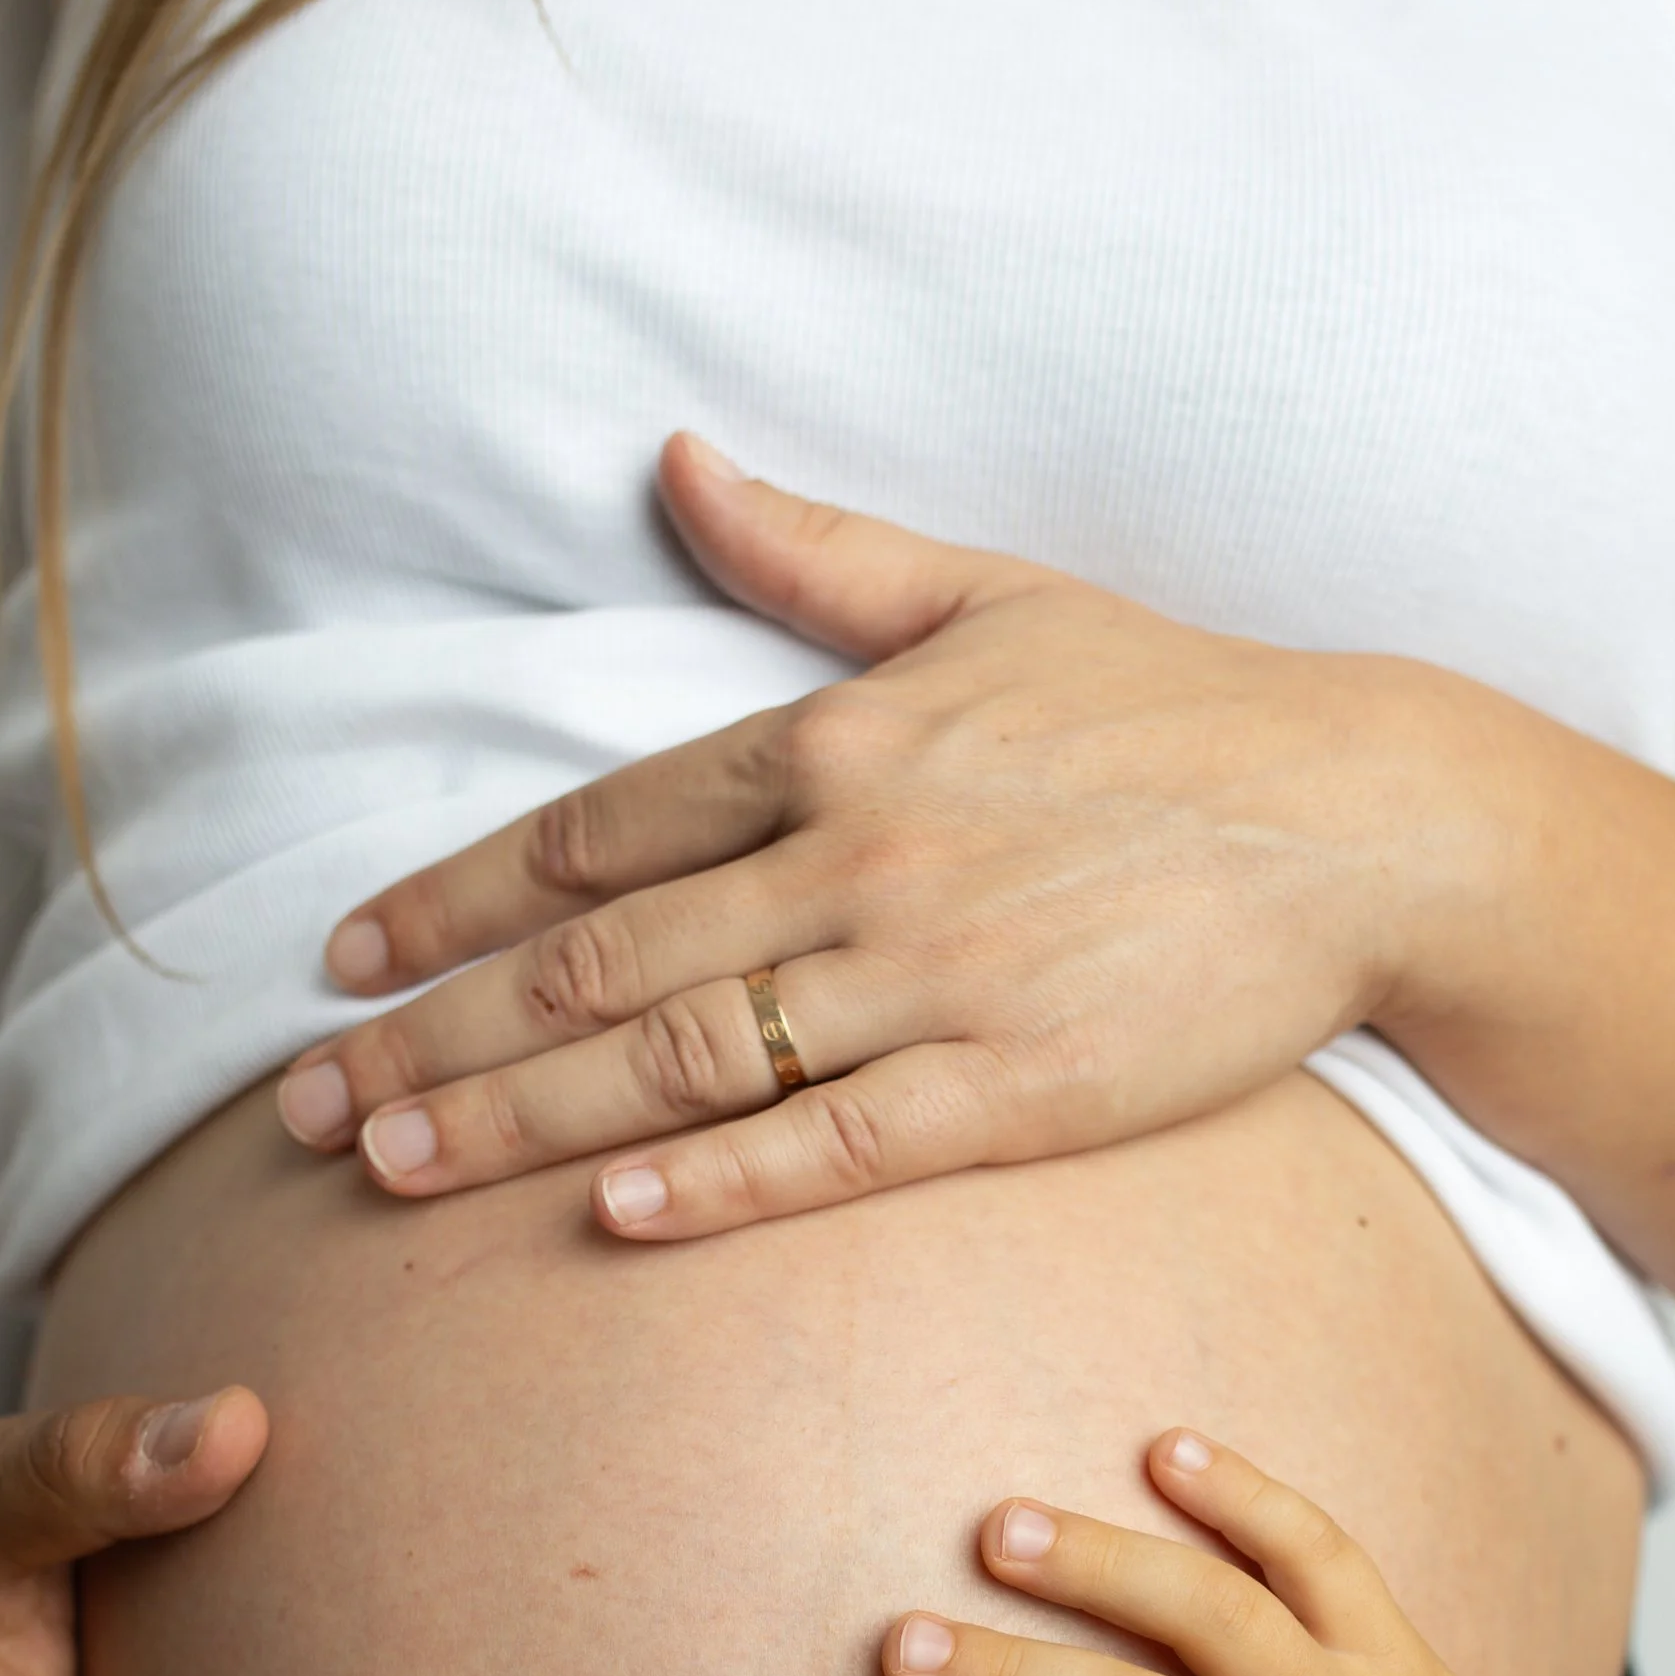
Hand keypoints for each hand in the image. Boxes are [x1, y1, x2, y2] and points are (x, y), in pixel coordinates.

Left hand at [279, 435, 1502, 1237]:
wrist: (1365, 816)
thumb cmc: (1175, 705)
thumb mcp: (987, 594)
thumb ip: (813, 551)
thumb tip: (670, 461)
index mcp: (837, 740)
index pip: (596, 831)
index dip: (454, 899)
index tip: (346, 959)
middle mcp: (859, 857)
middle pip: (602, 961)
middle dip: (437, 1033)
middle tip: (309, 1104)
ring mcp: (936, 977)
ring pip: (687, 1056)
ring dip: (522, 1115)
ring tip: (390, 1168)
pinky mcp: (1020, 1086)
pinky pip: (840, 1142)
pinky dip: (721, 1180)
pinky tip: (611, 1214)